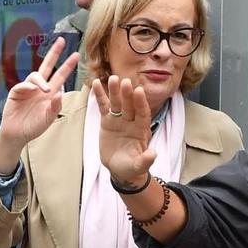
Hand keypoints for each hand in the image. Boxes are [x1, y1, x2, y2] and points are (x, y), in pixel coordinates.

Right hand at [0, 36, 76, 170]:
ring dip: (41, 81)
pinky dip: (28, 86)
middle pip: (47, 66)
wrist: (17, 135)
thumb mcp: (48, 119)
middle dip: (54, 53)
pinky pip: (22, 85)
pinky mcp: (16, 93)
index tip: (76, 55)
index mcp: (49, 94)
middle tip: (61, 41)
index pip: (60, 76)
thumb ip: (55, 107)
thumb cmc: (33, 127)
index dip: (67, 66)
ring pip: (35, 76)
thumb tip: (59, 93)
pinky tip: (32, 91)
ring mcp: (27, 89)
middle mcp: (39, 88)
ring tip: (45, 90)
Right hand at [92, 74, 158, 189]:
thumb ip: (145, 160)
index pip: (142, 113)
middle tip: (125, 82)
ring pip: (117, 103)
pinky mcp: (107, 121)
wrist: (120, 169)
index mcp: (141, 130)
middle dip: (127, 94)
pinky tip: (95, 83)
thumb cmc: (131, 168)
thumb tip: (153, 154)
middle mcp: (132, 121)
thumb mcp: (138, 167)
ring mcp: (119, 119)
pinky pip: (103, 106)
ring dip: (114, 91)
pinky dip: (100, 95)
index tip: (139, 91)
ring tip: (112, 78)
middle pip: (130, 105)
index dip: (141, 103)